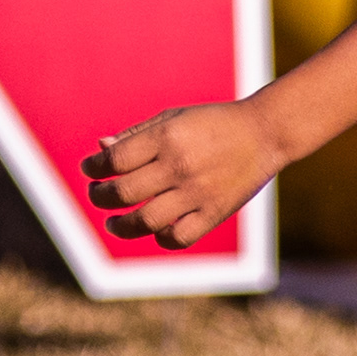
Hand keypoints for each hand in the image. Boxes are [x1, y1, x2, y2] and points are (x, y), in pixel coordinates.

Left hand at [82, 103, 279, 248]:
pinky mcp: (214, 212)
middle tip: (96, 195)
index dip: (94, 168)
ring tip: (113, 223)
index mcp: (166, 137)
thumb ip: (136, 135)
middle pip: (123, 193)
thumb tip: (100, 149)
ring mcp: (197, 192)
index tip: (90, 170)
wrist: (265, 132)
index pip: (114, 160)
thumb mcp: (173, 117)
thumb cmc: (213, 123)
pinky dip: (160, 238)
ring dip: (120, 226)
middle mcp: (179, 166)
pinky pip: (178, 237)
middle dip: (99, 197)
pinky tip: (154, 229)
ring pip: (144, 221)